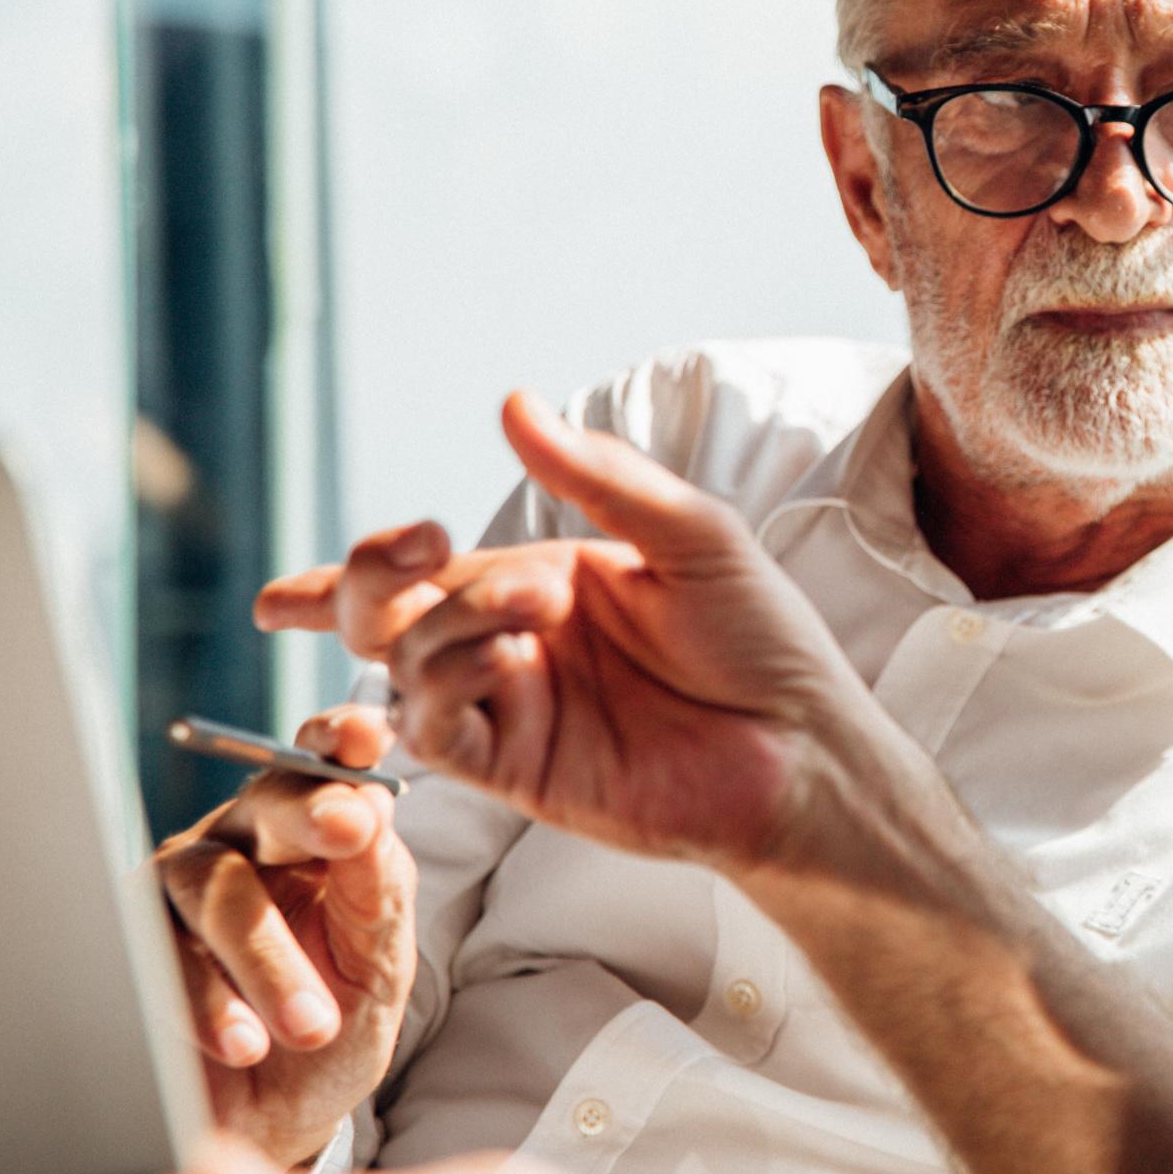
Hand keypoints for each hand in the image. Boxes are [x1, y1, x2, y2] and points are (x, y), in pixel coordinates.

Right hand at [156, 707, 414, 1165]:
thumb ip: (379, 889)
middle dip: (309, 811)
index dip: (337, 740)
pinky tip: (241, 1043)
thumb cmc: (331, 1031)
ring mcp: (174, 893)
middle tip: (350, 830)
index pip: (320, 765)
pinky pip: (154, 952)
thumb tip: (374, 810)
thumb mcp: (379, 965)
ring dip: (265, 955)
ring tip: (309, 1027)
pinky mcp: (127, 949)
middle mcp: (238, 846)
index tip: (366, 738)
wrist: (270, 1127)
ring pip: (209, 881)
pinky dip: (204, 1001)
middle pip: (264, 802)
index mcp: (311, 836)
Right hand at [255, 395, 904, 873]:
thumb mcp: (691, 536)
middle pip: (384, 616)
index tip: (397, 541)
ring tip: (540, 602)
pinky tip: (507, 655)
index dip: (366, 560)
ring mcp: (512, 708)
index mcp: (542, 581)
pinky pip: (438, 733)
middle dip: (371, 578)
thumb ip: (599, 477)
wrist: (806, 747)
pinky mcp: (518, 770)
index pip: (423, 569)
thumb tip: (512, 403)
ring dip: (450, 621)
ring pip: (406, 665)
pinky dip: (448, 687)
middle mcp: (512, 644)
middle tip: (424, 548)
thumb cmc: (764, 641)